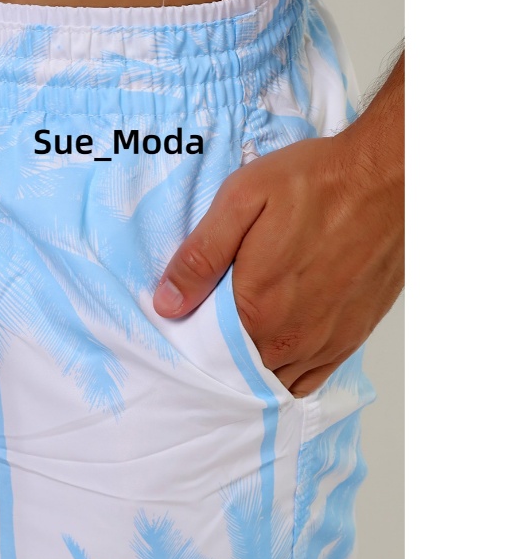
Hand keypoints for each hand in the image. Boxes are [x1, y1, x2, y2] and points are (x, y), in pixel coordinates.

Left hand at [152, 56, 403, 397]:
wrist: (391, 177)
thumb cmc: (316, 184)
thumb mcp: (241, 200)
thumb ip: (200, 256)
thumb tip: (167, 304)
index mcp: (258, 309)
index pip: (206, 353)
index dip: (190, 342)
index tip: (184, 325)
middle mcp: (292, 338)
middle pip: (238, 373)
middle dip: (219, 359)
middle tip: (210, 331)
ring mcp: (325, 344)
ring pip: (273, 381)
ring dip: (252, 370)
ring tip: (241, 340)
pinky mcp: (351, 338)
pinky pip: (309, 381)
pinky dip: (287, 376)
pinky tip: (275, 352)